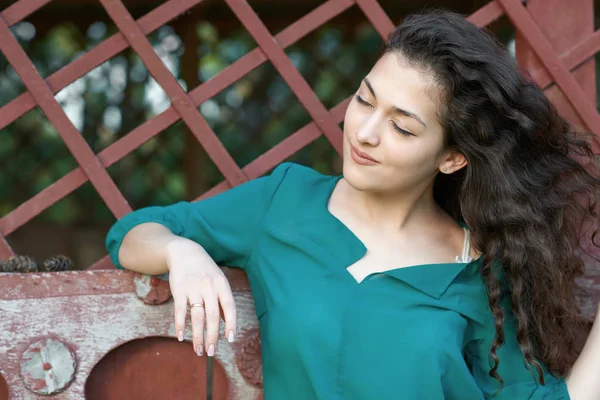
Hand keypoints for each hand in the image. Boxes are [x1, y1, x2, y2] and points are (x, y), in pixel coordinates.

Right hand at [165, 237, 236, 356]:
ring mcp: (193, 288)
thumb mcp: (218, 280)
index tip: (230, 339)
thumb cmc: (205, 270)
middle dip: (212, 336)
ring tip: (198, 350)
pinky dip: (180, 325)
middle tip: (211, 352)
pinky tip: (181, 337)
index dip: (231, 324)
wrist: (184, 252)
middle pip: (212, 316)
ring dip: (197, 336)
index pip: (230, 307)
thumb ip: (222, 300)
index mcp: (222, 284)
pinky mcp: (179, 290)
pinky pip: (180, 311)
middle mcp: (209, 286)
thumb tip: (227, 324)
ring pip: (197, 316)